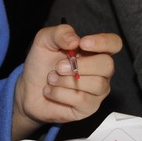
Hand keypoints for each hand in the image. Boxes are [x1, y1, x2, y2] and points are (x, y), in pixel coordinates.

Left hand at [11, 23, 122, 139]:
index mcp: (94, 51)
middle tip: (58, 67)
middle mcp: (100, 71)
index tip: (83, 43)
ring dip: (66, 80)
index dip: (103, 42)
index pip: (114, 43)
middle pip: (107, 65)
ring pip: (96, 84)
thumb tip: (75, 40)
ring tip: (51, 79)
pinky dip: (60, 93)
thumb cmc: (41, 64)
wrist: (28, 89)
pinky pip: (82, 99)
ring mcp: (97, 90)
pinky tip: (50, 90)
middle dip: (80, 65)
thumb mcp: (44, 41)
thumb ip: (59, 33)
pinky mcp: (89, 107)